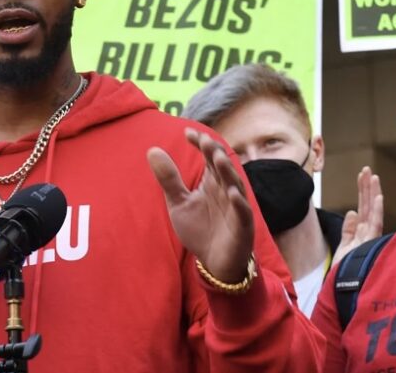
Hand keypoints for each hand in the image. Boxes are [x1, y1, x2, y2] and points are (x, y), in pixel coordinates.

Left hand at [147, 128, 254, 282]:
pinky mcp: (243, 226)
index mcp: (212, 182)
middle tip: (204, 141)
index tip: (187, 133)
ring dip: (228, 172)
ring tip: (218, 158)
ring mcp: (236, 207)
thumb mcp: (178, 203)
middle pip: (223, 166)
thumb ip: (168, 178)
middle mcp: (226, 189)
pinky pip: (243, 212)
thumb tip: (152, 149)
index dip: (201, 144)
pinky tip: (231, 193)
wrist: (214, 262)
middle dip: (214, 153)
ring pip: (234, 185)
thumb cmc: (200, 230)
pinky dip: (239, 202)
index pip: (209, 156)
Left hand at [332, 166, 383, 265]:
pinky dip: (377, 210)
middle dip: (368, 188)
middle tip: (367, 169)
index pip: (363, 207)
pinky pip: (375, 225)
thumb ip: (349, 230)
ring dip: (373, 194)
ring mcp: (369, 239)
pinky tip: (378, 197)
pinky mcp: (369, 245)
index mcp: (362, 233)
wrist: (342, 292)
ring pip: (373, 212)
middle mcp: (368, 235)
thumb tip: (352, 212)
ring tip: (373, 177)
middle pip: (368, 206)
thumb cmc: (345, 272)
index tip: (363, 175)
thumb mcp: (345, 248)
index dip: (363, 191)